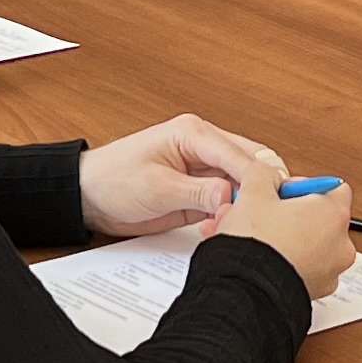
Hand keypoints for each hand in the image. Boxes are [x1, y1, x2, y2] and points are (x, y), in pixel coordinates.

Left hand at [79, 113, 283, 235]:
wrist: (89, 196)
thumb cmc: (113, 180)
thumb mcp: (156, 187)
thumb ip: (197, 191)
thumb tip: (232, 194)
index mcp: (194, 133)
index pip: (241, 153)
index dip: (260, 178)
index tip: (272, 202)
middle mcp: (205, 146)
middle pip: (251, 164)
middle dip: (259, 191)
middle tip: (262, 217)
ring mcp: (205, 169)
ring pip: (244, 184)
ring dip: (245, 205)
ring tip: (235, 225)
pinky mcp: (202, 190)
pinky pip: (230, 201)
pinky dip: (231, 215)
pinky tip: (219, 228)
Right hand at [212, 157, 357, 299]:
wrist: (245, 292)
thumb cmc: (256, 245)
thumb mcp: (253, 194)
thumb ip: (263, 174)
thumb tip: (264, 173)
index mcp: (334, 215)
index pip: (333, 187)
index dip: (304, 185)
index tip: (283, 191)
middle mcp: (340, 245)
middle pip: (320, 218)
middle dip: (292, 214)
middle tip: (264, 214)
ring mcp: (329, 272)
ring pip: (309, 245)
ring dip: (286, 239)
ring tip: (254, 237)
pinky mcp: (314, 292)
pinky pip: (302, 268)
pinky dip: (285, 262)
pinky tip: (258, 258)